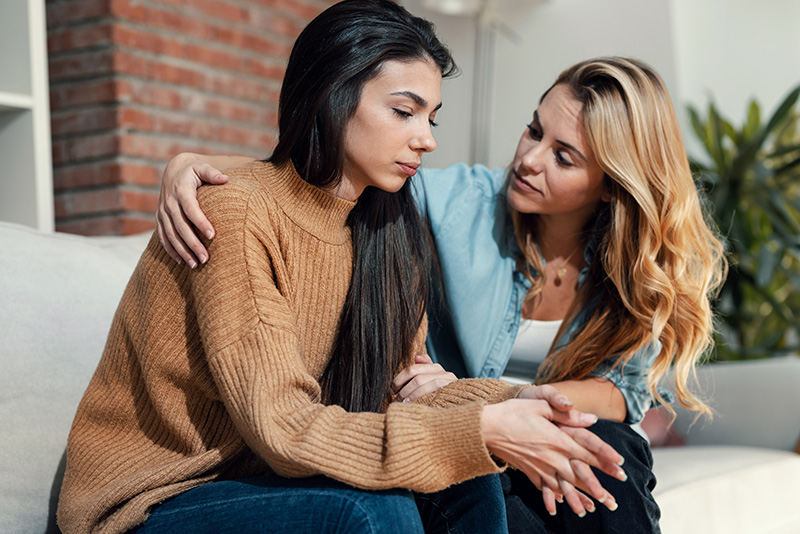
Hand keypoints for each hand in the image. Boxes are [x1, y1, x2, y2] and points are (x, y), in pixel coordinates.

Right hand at [156, 152, 228, 267]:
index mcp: (181, 190)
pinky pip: (163, 236)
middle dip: (193, 244)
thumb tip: (225, 178)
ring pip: (171, 235)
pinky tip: (181, 261)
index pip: (191, 209)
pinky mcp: (159, 219)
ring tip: (196, 265)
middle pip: (180, 227)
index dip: (201, 222)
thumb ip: (212, 173)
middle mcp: (169, 203)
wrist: (173, 170)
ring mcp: (162, 212)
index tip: (212, 235)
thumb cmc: (193, 170)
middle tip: (206, 259)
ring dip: (182, 251)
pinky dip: (171, 250)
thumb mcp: (202, 167)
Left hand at [392, 354, 456, 402]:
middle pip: (416, 376)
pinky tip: (414, 405)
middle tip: (395, 398)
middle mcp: (442, 372)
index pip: (412, 369)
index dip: (399, 379)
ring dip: (409, 393)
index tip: (392, 390)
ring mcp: (447, 380)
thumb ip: (424, 368)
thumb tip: (417, 357)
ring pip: (422, 381)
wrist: (463, 404)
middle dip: (403, 388)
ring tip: (402, 403)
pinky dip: (420, 397)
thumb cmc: (443, 394)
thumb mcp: (432, 380)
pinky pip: (433, 389)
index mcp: (434, 368)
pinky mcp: (451, 389)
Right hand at [481, 398, 624, 516]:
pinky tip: (558, 504)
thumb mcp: (541, 405)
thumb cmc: (513, 412)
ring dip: (576, 498)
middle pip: (578, 474)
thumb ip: (566, 413)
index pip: (587, 451)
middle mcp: (551, 456)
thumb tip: (590, 418)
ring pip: (563, 486)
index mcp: (557, 439)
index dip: (605, 459)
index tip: (620, 467)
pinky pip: (544, 487)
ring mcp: (539, 466)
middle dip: (596, 487)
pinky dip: (552, 496)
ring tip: (588, 510)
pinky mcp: (528, 471)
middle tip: (611, 500)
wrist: (486, 428)